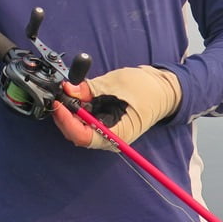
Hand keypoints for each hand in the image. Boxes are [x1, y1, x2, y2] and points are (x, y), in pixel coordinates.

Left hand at [51, 66, 181, 150]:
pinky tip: (73, 93)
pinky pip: (84, 117)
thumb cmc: (148, 89)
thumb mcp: (117, 84)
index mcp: (116, 134)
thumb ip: (91, 88)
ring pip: (78, 125)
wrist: (164, 88)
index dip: (67, 121)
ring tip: (65, 92)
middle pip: (77, 133)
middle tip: (57, 95)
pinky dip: (76, 106)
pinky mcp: (103, 120)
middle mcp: (109, 136)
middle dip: (64, 115)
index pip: (83, 137)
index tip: (59, 104)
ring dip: (68, 110)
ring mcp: (105, 129)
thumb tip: (68, 89)